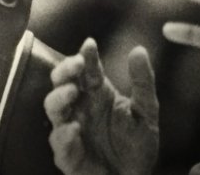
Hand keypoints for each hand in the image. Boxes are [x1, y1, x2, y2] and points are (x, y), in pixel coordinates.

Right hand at [44, 39, 158, 174]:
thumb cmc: (137, 143)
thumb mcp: (146, 110)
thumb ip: (143, 81)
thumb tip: (139, 49)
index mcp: (97, 93)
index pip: (87, 69)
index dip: (86, 55)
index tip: (90, 44)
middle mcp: (80, 108)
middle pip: (62, 82)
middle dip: (65, 70)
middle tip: (77, 64)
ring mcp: (71, 130)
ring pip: (53, 109)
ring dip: (59, 97)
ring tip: (72, 91)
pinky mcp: (69, 156)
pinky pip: (60, 144)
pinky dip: (64, 136)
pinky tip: (74, 128)